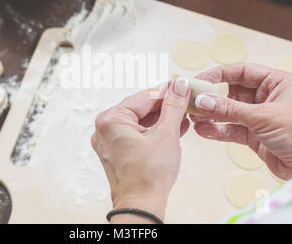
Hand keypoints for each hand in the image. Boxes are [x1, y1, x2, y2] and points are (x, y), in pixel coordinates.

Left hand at [91, 78, 190, 222]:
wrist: (142, 206)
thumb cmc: (149, 175)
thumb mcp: (166, 134)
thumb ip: (173, 106)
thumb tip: (180, 85)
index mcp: (110, 120)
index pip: (143, 97)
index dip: (166, 91)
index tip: (182, 86)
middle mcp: (105, 129)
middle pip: (140, 109)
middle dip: (165, 106)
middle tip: (186, 100)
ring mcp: (109, 142)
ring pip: (140, 122)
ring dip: (162, 119)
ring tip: (184, 114)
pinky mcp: (117, 153)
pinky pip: (137, 135)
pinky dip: (154, 131)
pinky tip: (174, 127)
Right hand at [192, 63, 291, 179]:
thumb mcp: (263, 116)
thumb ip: (230, 109)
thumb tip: (203, 100)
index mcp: (275, 82)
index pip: (242, 72)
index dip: (220, 74)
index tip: (200, 80)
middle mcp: (266, 97)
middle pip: (232, 92)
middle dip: (212, 97)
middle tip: (192, 101)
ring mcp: (259, 117)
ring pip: (228, 112)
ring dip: (212, 115)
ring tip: (194, 117)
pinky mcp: (253, 135)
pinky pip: (230, 129)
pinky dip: (217, 130)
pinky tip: (203, 130)